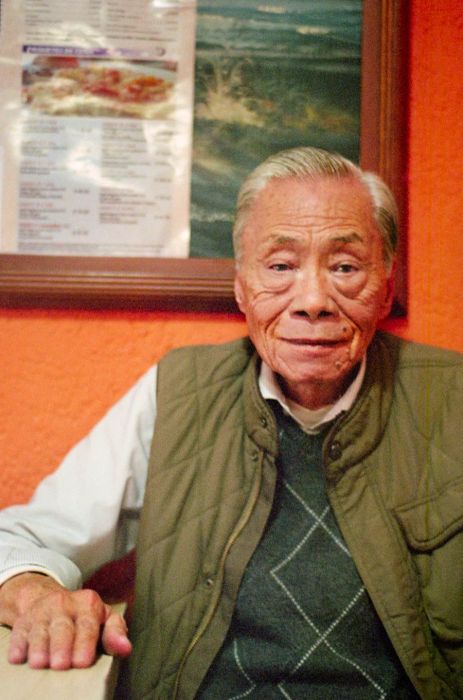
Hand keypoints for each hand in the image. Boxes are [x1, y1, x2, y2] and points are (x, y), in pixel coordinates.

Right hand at [0, 573, 131, 669]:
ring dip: (40, 647)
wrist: (53, 602)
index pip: (87, 624)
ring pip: (40, 630)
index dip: (85, 643)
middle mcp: (64, 603)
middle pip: (63, 627)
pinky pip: (19, 632)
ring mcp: (42, 611)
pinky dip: (19, 644)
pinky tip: (19, 656)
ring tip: (40, 663)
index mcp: (88, 603)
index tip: (83, 662)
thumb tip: (126, 648)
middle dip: (62, 646)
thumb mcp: (103, 619)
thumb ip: (115, 632)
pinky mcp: (24, 621)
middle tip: (61, 665)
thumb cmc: (84, 617)